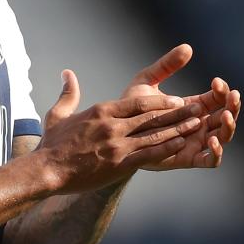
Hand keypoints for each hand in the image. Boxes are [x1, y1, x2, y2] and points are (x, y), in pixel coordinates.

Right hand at [35, 69, 204, 192]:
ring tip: (196, 125)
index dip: (160, 102)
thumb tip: (67, 73)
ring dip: (178, 128)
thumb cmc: (51, 144)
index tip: (177, 100)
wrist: (46, 170)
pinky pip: (149, 154)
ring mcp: (117, 144)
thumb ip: (68, 93)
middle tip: (197, 108)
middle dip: (177, 112)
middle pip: (151, 115)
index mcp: (102, 111)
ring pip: (154, 133)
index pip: (138, 103)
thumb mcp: (57, 114)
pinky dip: (166, 147)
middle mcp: (113, 125)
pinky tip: (181, 144)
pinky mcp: (119, 163)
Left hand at [121, 44, 240, 168]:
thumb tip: (187, 47)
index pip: (217, 98)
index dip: (222, 90)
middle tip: (233, 96)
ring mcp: (195, 143)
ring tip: (225, 115)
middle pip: (226, 116)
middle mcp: (199, 125)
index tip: (216, 82)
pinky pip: (209, 161)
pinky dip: (216, 153)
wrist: (115, 134)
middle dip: (232, 106)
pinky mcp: (187, 159)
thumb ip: (166, 66)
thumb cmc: (131, 107)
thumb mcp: (148, 81)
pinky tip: (213, 140)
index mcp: (194, 107)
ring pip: (223, 137)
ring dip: (228, 127)